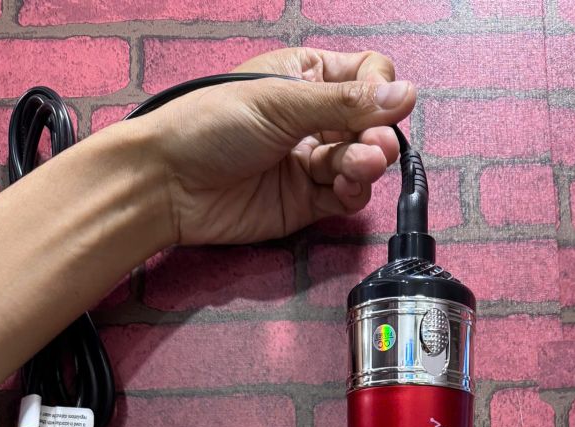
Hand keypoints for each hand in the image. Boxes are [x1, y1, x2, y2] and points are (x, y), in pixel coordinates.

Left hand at [144, 46, 415, 245]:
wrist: (169, 184)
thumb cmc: (207, 125)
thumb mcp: (280, 100)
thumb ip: (345, 102)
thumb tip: (405, 94)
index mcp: (306, 76)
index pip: (367, 76)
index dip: (379, 90)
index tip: (376, 104)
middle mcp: (312, 118)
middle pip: (370, 124)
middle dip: (377, 134)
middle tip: (374, 146)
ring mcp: (310, 162)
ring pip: (361, 162)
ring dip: (367, 164)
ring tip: (359, 165)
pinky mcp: (305, 201)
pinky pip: (346, 196)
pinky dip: (354, 192)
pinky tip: (347, 186)